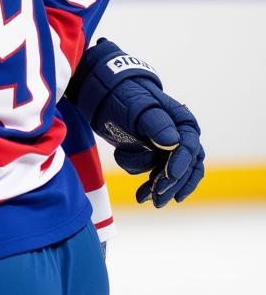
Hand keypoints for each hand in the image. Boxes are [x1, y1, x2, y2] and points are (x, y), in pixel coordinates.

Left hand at [68, 39, 204, 206]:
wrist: (104, 95)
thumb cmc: (124, 96)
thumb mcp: (138, 106)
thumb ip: (156, 123)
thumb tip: (172, 143)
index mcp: (183, 122)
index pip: (189, 148)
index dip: (181, 164)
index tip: (168, 176)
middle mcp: (180, 137)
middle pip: (187, 167)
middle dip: (173, 184)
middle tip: (158, 199)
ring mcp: (168, 148)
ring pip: (173, 176)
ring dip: (161, 189)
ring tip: (144, 199)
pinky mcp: (155, 156)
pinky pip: (158, 175)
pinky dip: (150, 186)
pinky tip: (140, 195)